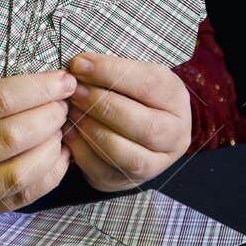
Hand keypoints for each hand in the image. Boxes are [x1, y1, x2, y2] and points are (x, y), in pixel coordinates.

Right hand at [0, 70, 76, 227]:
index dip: (35, 87)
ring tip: (61, 128)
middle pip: (11, 136)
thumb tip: (19, 58)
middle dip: (48, 115)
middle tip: (64, 101)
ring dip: (51, 147)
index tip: (60, 77)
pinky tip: (59, 157)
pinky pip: (17, 197)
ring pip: (17, 172)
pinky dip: (46, 177)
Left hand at [61, 52, 191, 190]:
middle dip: (103, 106)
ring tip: (71, 111)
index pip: (148, 85)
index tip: (79, 65)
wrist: (140, 126)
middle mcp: (174, 135)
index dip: (110, 73)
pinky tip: (69, 132)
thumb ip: (109, 70)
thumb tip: (78, 67)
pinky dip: (82, 151)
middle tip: (75, 92)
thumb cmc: (132, 93)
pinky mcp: (128, 180)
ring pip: (126, 154)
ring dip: (92, 130)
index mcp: (176, 99)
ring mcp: (155, 163)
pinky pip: (104, 171)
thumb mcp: (131, 73)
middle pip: (144, 126)